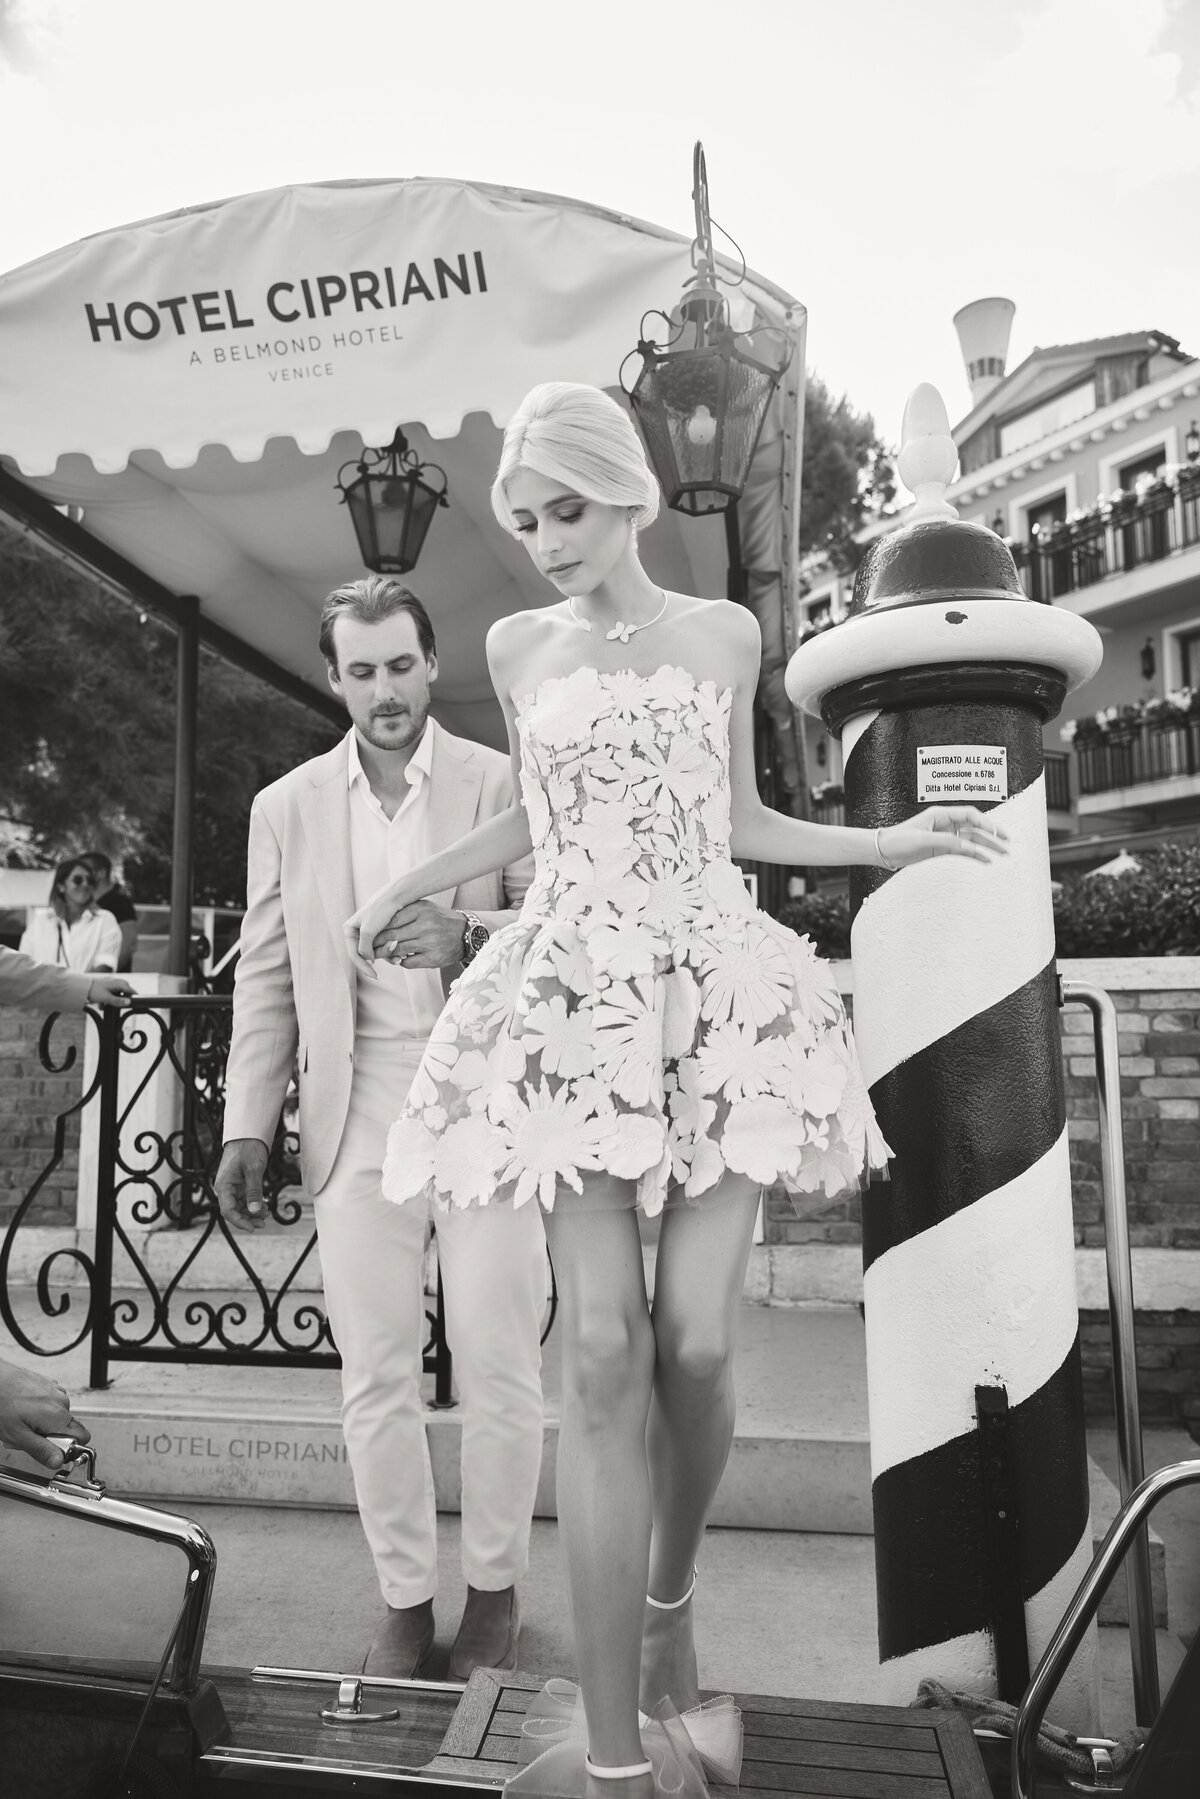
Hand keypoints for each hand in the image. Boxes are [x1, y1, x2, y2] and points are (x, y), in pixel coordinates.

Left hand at [0, 1358, 90, 1468]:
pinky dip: (39, 1410)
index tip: (51, 1449)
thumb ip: (41, 1450)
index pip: (83, 1437)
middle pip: (67, 1428)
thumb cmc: (1, 1403)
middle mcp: (61, 1401)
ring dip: (42, 1423)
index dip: (69, 1448)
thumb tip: (58, 1461)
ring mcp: (55, 1390)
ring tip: (22, 1421)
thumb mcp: (18, 1435)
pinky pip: (50, 1404)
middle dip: (49, 1436)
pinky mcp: (48, 1384)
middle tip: (27, 1435)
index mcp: (58, 1415)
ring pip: (57, 1416)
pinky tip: (23, 1410)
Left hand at [87, 974, 133, 1005]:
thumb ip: (118, 1001)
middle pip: (123, 990)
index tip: (137, 1001)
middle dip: (122, 998)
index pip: (130, 990)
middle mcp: (114, 981)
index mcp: (117, 983)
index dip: (134, 996)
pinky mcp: (103, 985)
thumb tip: (129, 1002)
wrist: (80, 986)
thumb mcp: (106, 998)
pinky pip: (109, 992)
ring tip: (107, 1007)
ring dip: (113, 1000)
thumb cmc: (94, 990)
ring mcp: (108, 982)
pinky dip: (107, 998)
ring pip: (115, 992)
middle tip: (122, 1006)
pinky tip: (102, 1005)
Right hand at [214, 1137, 269, 1232]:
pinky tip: (264, 1207)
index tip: (252, 1228)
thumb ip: (254, 1190)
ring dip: (252, 1213)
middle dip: (248, 1219)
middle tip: (264, 1223)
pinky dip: (254, 1204)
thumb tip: (254, 1210)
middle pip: (233, 1211)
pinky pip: (244, 1199)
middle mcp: (225, 1188)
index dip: (239, 1221)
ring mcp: (232, 1186)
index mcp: (224, 1185)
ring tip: (267, 1214)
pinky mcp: (239, 1184)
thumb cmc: (248, 1148)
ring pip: (240, 1206)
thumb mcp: (254, 1169)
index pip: (227, 1211)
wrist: (248, 1134)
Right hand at [344, 885, 417, 976]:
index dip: (363, 966)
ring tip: (399, 957)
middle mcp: (356, 930)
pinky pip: (382, 944)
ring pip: (375, 950)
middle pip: (364, 953)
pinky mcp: (379, 929)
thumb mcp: (369, 930)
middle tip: (394, 962)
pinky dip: (390, 950)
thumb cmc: (381, 909)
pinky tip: (400, 954)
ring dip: (387, 955)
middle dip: (379, 959)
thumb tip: (366, 959)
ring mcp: (368, 930)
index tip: (375, 975)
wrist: (397, 895)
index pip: (353, 954)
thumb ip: (364, 947)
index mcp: (349, 929)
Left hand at [344, 894, 465, 973]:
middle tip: (370, 947)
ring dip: (386, 954)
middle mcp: (426, 925)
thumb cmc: (438, 919)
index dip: (376, 929)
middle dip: (377, 944)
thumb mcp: (423, 908)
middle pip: (391, 936)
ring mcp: (430, 942)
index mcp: (421, 909)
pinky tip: (400, 958)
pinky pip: (408, 963)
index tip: (369, 934)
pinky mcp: (434, 958)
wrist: (466, 933)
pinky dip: (400, 962)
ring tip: (382, 953)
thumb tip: (377, 925)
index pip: (390, 920)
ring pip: (397, 950)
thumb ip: (403, 913)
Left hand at [879, 806, 1008, 868]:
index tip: (997, 832)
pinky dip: (975, 855)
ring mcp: (945, 836)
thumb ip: (946, 842)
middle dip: (992, 835)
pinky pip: (963, 850)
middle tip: (1007, 843)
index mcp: (941, 815)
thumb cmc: (898, 839)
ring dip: (987, 846)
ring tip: (1002, 854)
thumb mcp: (922, 840)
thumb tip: (966, 846)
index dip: (986, 822)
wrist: (884, 850)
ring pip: (971, 839)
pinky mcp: (941, 848)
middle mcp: (945, 824)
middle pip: (975, 827)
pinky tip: (986, 861)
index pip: (970, 815)